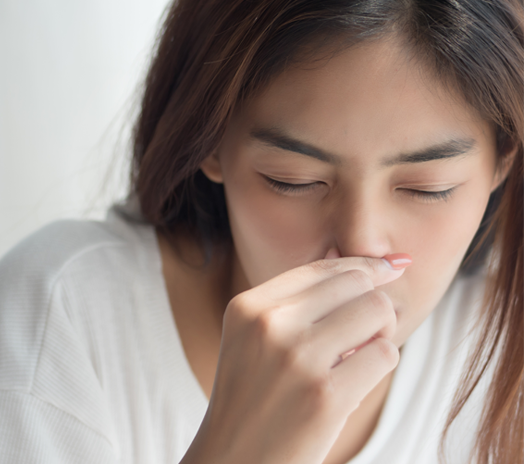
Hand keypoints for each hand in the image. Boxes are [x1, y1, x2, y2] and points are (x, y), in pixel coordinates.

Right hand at [181, 251, 410, 463]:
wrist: (233, 462)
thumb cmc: (253, 396)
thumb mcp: (254, 338)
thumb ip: (300, 301)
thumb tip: (366, 264)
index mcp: (248, 307)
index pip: (322, 267)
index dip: (363, 265)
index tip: (390, 267)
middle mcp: (269, 324)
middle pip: (356, 283)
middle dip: (373, 300)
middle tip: (367, 328)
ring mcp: (297, 359)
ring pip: (377, 311)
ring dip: (381, 331)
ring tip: (359, 352)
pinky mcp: (325, 396)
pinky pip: (385, 354)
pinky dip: (380, 363)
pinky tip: (356, 377)